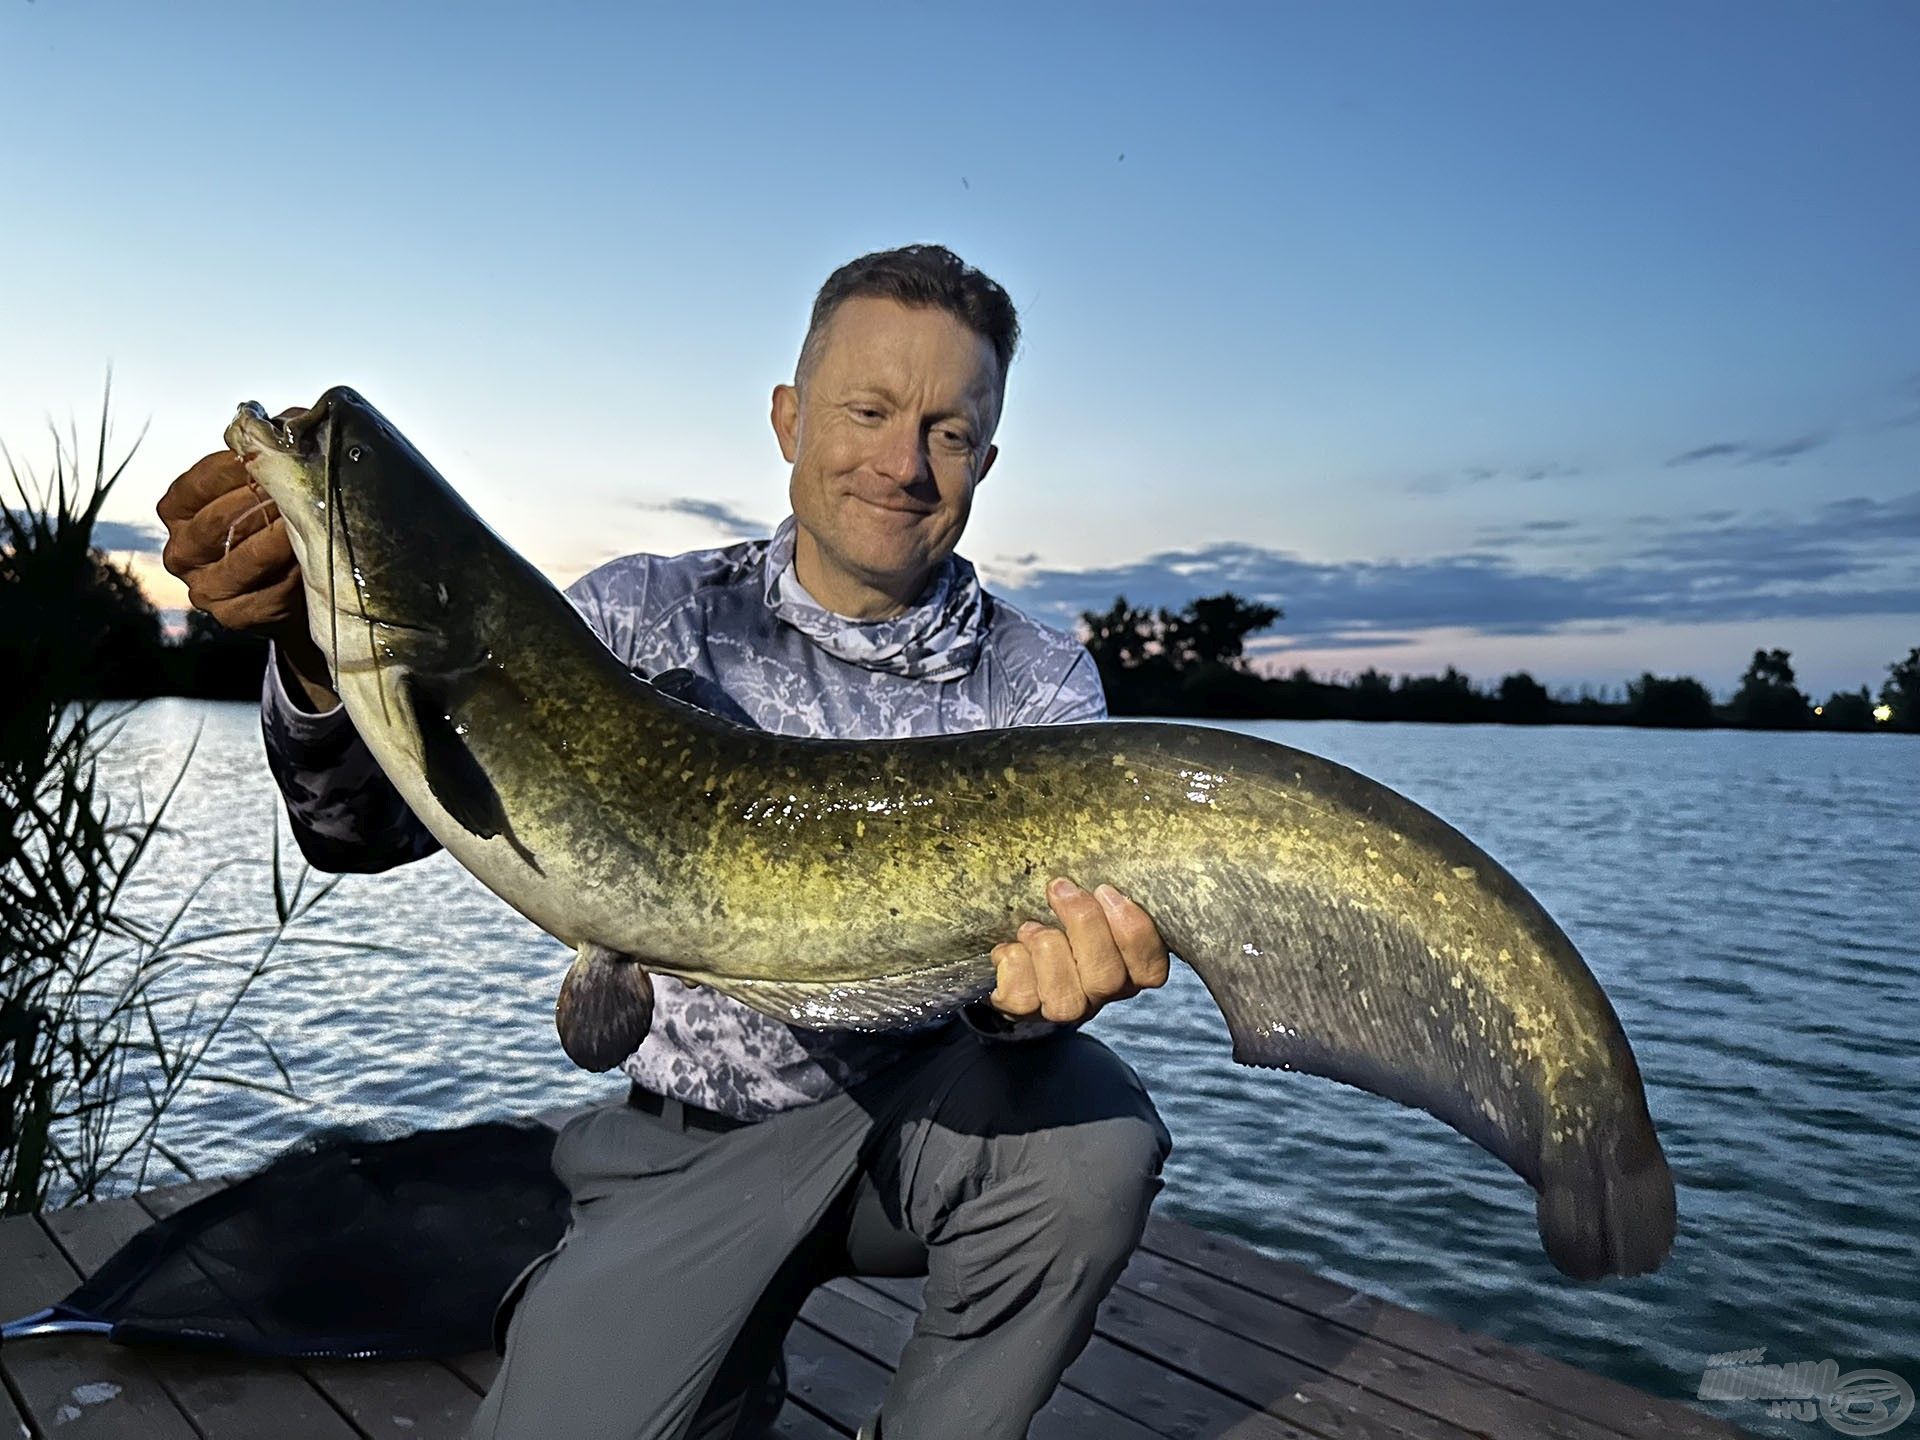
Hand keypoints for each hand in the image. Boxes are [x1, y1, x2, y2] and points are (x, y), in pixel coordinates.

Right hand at [156, 414, 335, 708]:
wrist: (298, 587)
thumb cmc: (281, 520)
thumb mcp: (272, 482)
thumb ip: (277, 448)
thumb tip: (297, 421)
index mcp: (178, 508)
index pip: (199, 483)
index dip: (238, 468)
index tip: (275, 458)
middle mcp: (181, 549)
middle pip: (216, 522)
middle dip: (260, 505)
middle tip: (299, 492)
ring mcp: (204, 588)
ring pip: (239, 560)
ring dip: (277, 541)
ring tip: (308, 524)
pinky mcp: (234, 617)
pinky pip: (265, 596)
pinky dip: (291, 578)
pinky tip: (310, 562)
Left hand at [988, 878, 1169, 1023]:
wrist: (1017, 939)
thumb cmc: (1066, 907)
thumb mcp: (1093, 894)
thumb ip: (1106, 887)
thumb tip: (1118, 835)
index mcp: (1130, 965)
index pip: (1151, 969)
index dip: (1133, 932)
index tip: (1105, 890)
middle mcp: (1103, 991)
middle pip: (1107, 979)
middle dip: (1082, 926)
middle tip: (1060, 889)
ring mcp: (1066, 1005)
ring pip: (1067, 1000)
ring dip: (1047, 952)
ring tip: (1029, 927)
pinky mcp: (1026, 1009)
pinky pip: (1022, 1000)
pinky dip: (1013, 966)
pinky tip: (1009, 946)